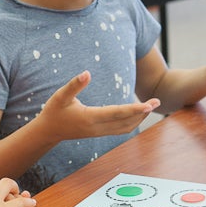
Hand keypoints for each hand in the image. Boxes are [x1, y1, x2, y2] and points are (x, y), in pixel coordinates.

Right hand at [40, 71, 160, 139]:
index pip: (117, 113)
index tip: (149, 105)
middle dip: (143, 113)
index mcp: (89, 118)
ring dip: (139, 118)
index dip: (134, 109)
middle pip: (126, 122)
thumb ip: (74, 85)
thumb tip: (87, 73)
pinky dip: (132, 122)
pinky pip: (120, 129)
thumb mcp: (60, 96)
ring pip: (125, 128)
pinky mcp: (99, 133)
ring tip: (150, 106)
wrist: (48, 132)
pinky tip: (137, 113)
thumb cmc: (53, 111)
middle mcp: (97, 127)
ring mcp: (99, 132)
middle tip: (157, 101)